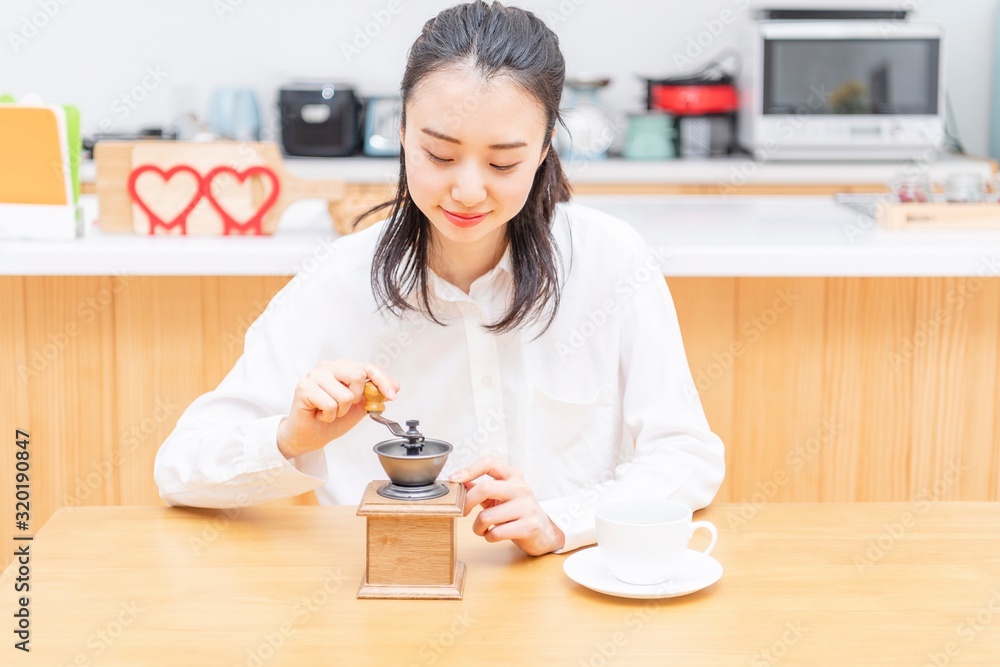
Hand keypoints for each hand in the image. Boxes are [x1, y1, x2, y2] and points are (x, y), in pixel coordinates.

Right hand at [276, 360, 397, 459]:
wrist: (308, 437)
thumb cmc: (330, 420)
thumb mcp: (359, 408)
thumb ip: (374, 395)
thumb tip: (395, 386)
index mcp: (341, 367)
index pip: (367, 367)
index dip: (382, 380)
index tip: (391, 395)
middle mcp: (327, 367)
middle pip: (357, 375)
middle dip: (356, 399)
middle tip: (343, 407)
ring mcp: (314, 375)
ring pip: (345, 395)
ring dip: (340, 411)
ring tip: (329, 412)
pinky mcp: (304, 388)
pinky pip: (330, 404)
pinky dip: (328, 416)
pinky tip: (319, 415)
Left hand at [449, 457, 564, 555]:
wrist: (544, 531)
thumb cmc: (517, 511)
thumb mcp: (501, 495)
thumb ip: (481, 488)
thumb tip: (458, 481)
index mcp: (512, 476)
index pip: (489, 463)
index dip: (469, 470)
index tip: (454, 479)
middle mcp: (520, 488)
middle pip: (484, 489)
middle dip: (467, 503)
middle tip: (463, 512)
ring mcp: (526, 507)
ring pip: (486, 516)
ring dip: (477, 527)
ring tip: (482, 528)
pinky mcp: (529, 526)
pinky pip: (496, 533)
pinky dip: (488, 537)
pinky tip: (493, 535)